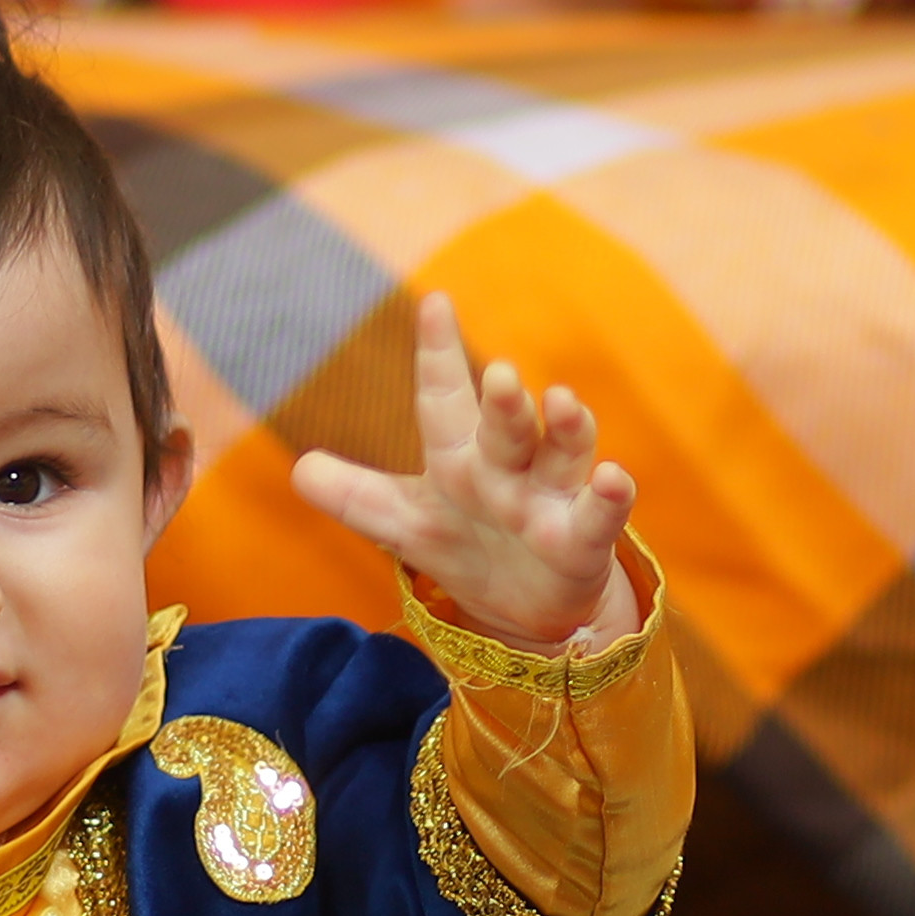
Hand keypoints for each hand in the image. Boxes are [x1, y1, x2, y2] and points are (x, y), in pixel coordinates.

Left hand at [291, 295, 637, 652]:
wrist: (527, 612)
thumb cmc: (467, 546)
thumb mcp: (404, 526)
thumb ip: (355, 497)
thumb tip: (299, 470)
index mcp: (460, 456)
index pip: (444, 398)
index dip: (438, 353)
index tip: (434, 303)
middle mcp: (508, 466)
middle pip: (504, 425)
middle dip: (504, 401)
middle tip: (499, 372)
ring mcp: (550, 498)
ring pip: (561, 453)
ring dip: (565, 428)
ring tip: (560, 402)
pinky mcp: (584, 539)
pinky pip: (601, 514)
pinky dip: (611, 496)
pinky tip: (614, 478)